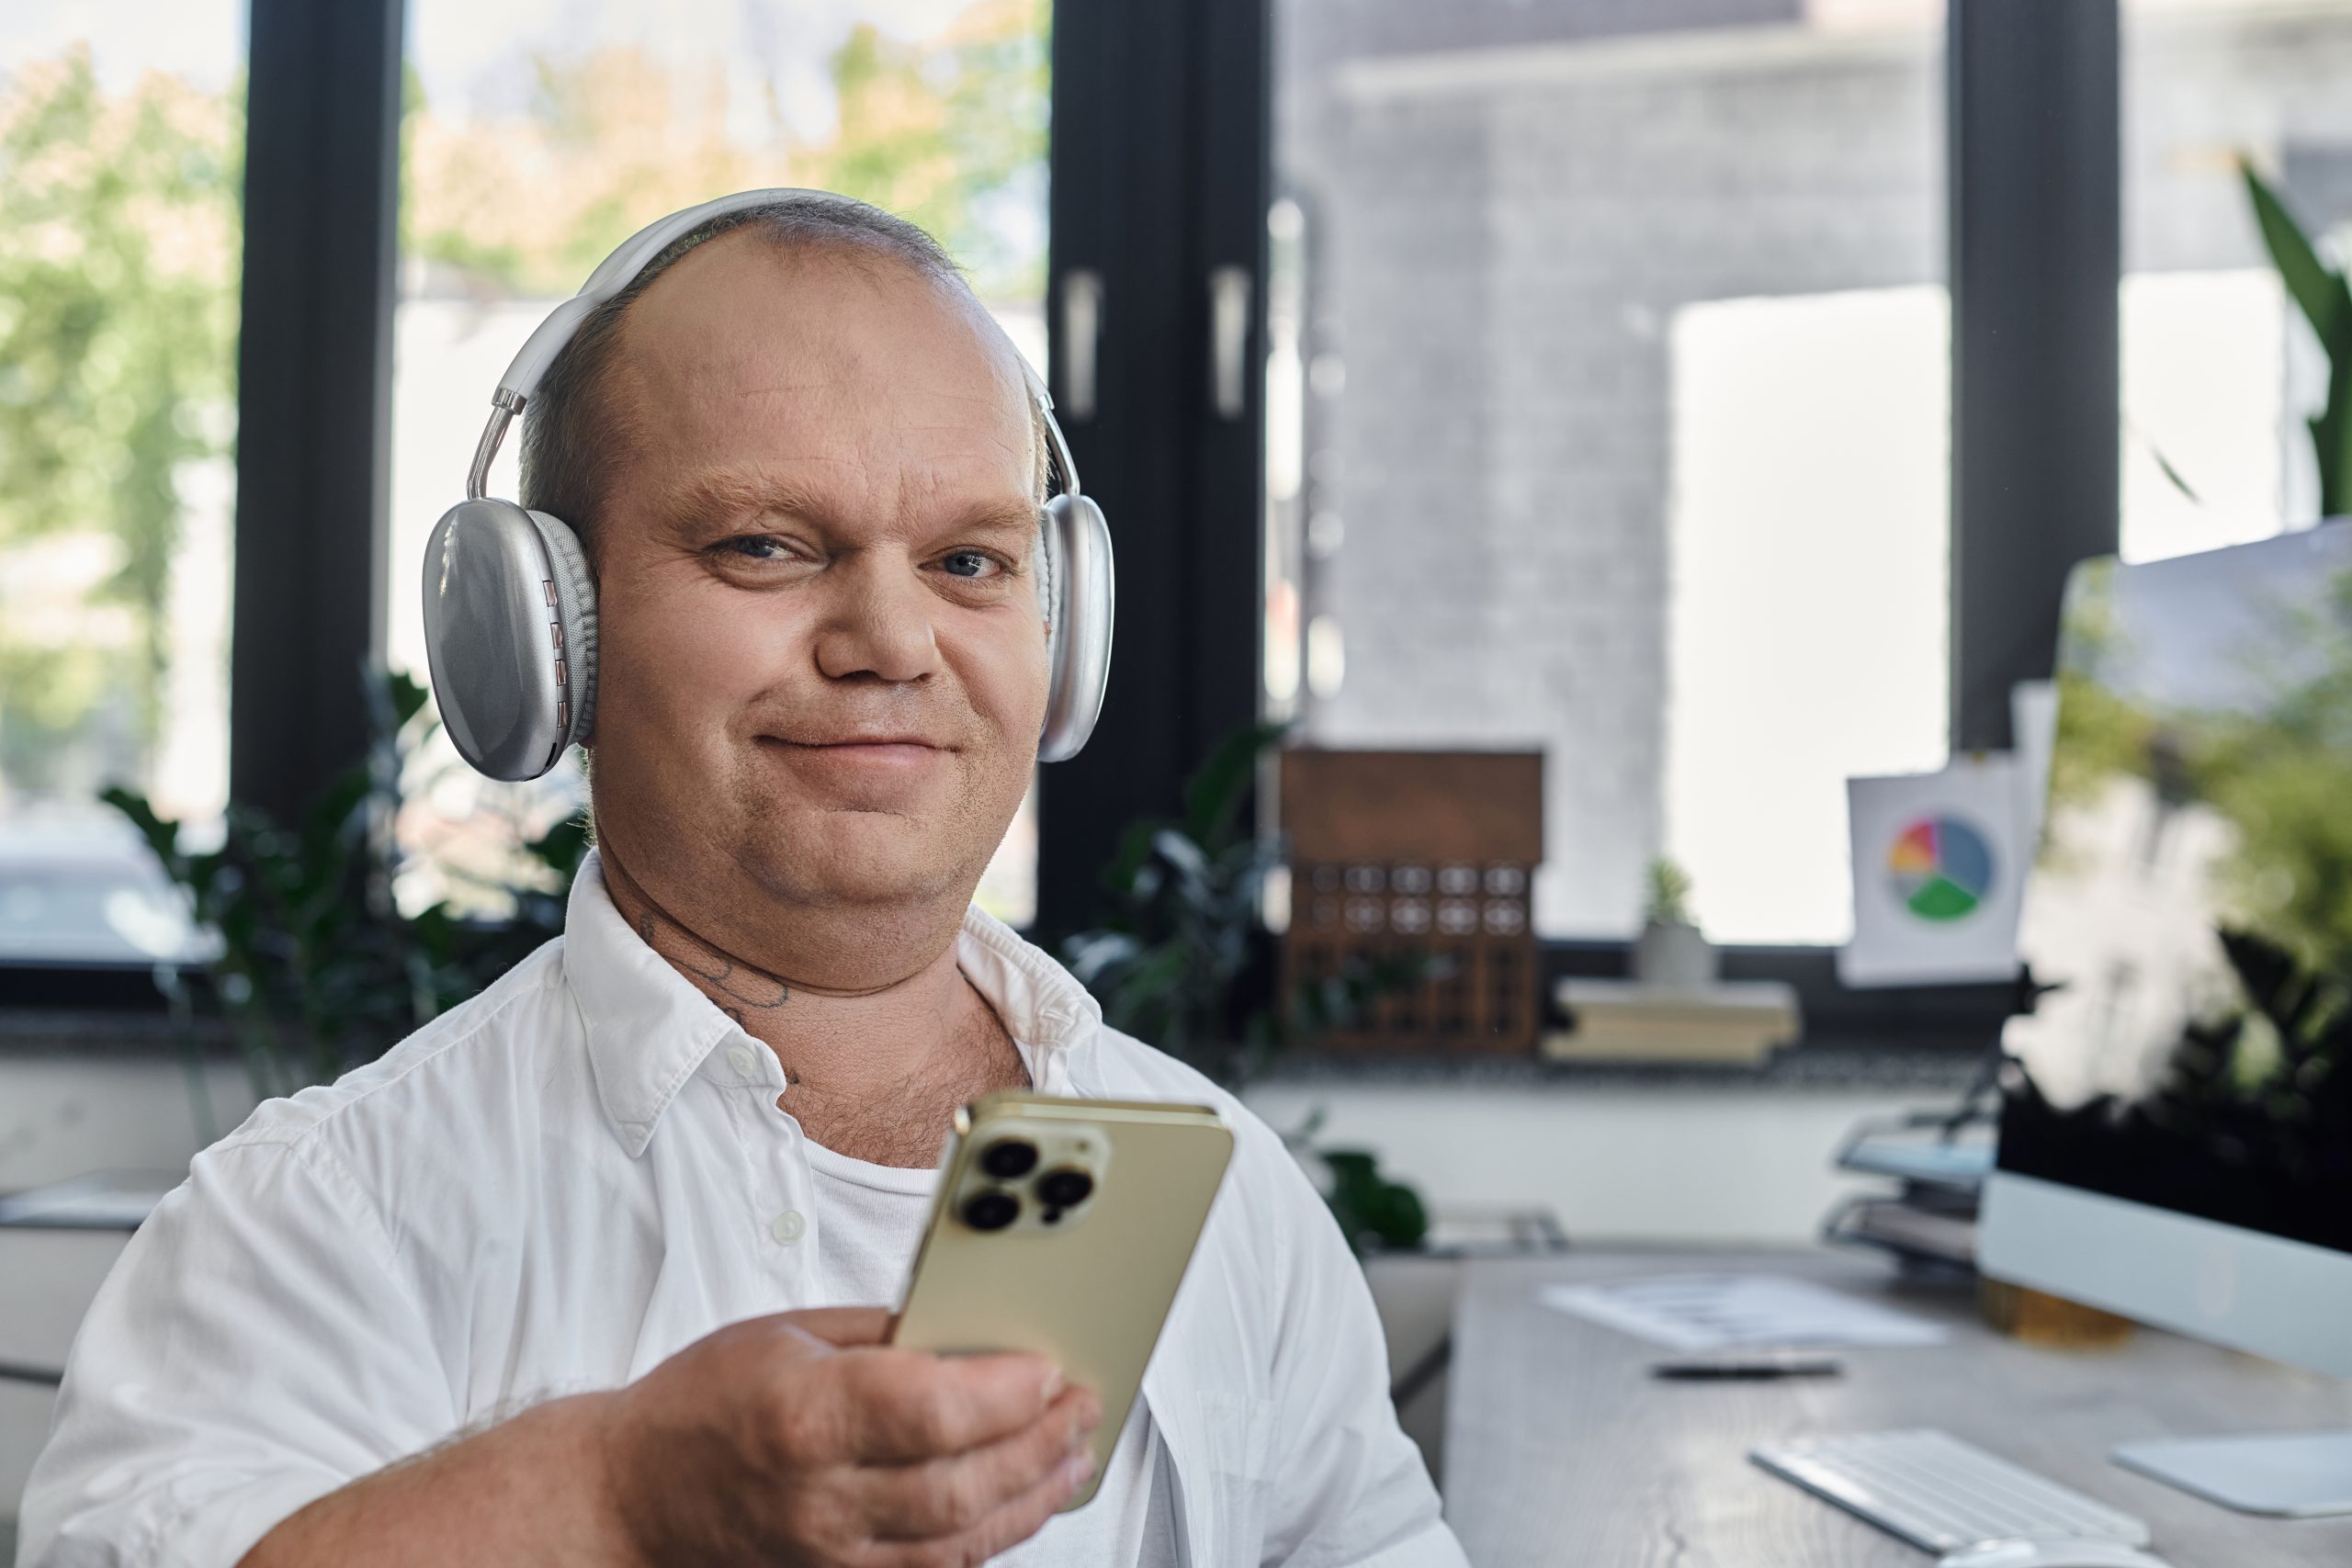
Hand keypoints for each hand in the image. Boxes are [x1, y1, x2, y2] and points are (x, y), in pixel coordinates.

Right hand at [596, 1307, 1100, 1567]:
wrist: (630, 1496)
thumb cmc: (698, 1406)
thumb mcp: (787, 1333)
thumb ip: (883, 1332)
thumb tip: (969, 1327)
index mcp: (803, 1413)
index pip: (930, 1410)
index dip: (1005, 1392)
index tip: (1048, 1366)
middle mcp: (819, 1495)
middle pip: (961, 1485)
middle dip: (1041, 1444)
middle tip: (1083, 1405)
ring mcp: (829, 1552)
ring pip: (960, 1541)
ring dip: (1033, 1497)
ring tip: (1075, 1455)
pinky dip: (990, 1539)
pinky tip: (1023, 1503)